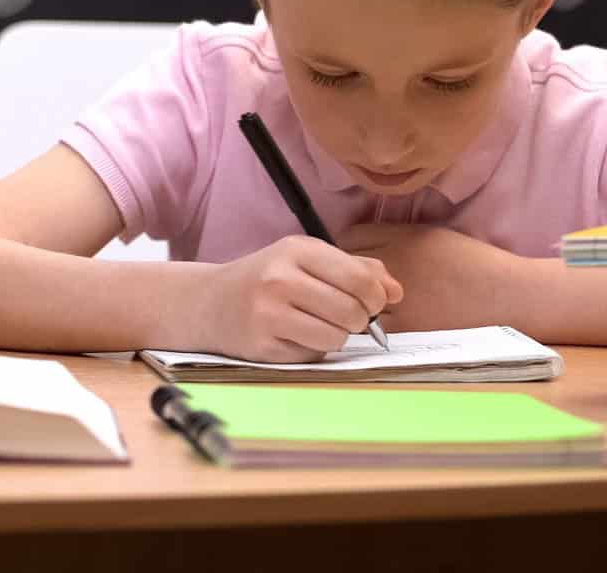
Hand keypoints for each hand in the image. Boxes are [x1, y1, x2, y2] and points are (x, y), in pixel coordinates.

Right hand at [189, 235, 402, 362]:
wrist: (210, 302)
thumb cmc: (267, 279)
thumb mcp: (305, 259)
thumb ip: (354, 269)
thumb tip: (397, 291)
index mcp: (296, 250)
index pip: (359, 278)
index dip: (376, 296)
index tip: (373, 302)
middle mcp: (280, 279)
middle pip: (351, 312)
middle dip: (358, 320)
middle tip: (346, 317)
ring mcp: (268, 314)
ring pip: (336, 338)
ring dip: (336, 337)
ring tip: (317, 325)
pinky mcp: (263, 346)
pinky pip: (313, 355)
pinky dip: (313, 349)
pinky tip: (294, 336)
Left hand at [338, 224, 523, 333]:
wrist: (506, 296)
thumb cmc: (473, 261)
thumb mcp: (430, 234)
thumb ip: (393, 235)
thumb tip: (359, 241)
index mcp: (400, 238)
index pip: (349, 237)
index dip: (350, 246)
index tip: (355, 255)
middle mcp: (394, 266)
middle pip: (346, 267)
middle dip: (347, 273)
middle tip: (356, 281)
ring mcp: (397, 299)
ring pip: (353, 298)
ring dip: (355, 300)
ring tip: (367, 303)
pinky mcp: (406, 329)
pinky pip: (371, 327)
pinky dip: (372, 325)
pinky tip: (383, 323)